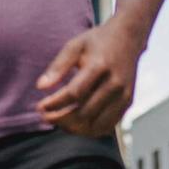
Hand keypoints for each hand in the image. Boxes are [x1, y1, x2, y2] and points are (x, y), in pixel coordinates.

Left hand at [35, 18, 141, 137]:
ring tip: (58, 123)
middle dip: (61, 119)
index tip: (40, 106)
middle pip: (85, 112)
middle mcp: (114, 83)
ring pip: (96, 124)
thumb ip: (58, 66)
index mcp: (100, 66)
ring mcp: (124, 95)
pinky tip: (76, 125)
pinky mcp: (128, 103)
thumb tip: (41, 86)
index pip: (74, 93)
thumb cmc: (98, 41)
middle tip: (45, 117)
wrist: (127, 38)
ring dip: (74, 128)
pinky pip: (108, 126)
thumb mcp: (74, 46)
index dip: (55, 103)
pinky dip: (90, 130)